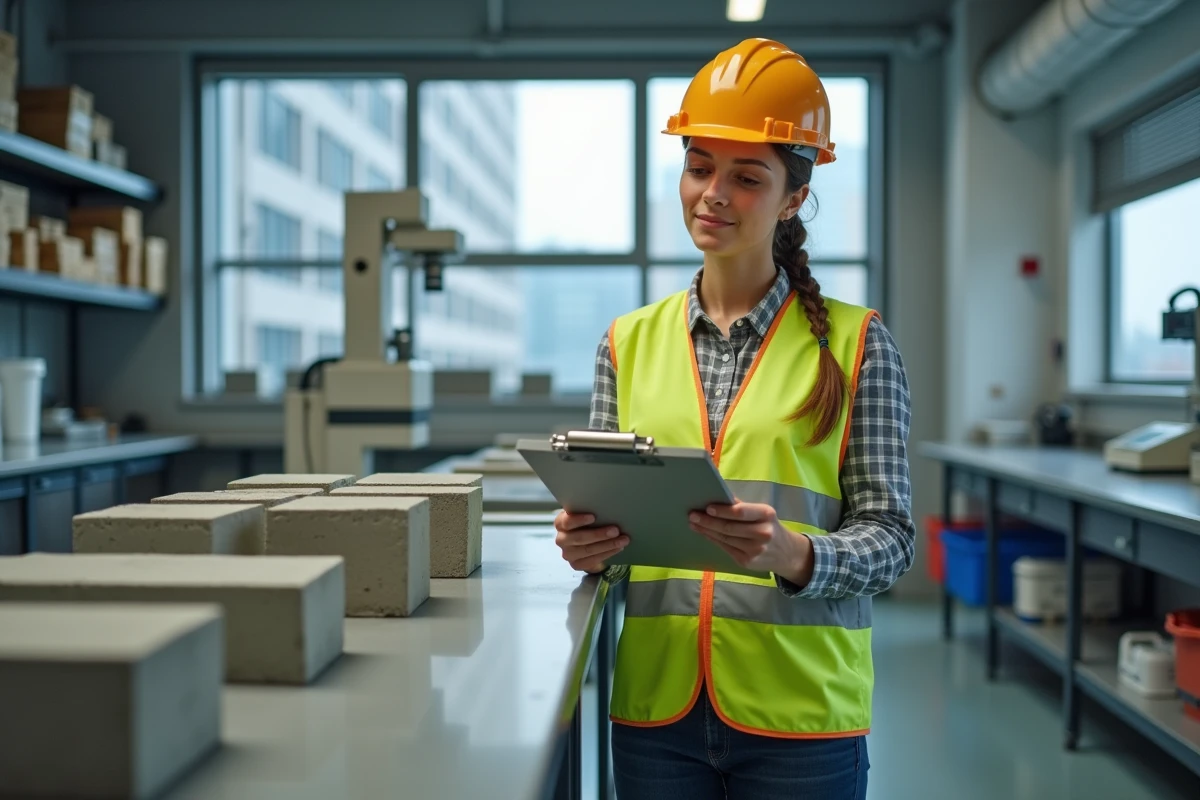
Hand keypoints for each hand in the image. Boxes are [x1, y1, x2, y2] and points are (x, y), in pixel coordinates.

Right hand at [554, 510, 628, 573]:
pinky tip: (618, 548)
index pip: (567, 521)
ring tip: (622, 540)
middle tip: (616, 530)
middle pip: (580, 537)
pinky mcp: (576, 564)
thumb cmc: (586, 524)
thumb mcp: (584, 516)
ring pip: (588, 550)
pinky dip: (608, 553)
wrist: (585, 544)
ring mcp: (568, 554)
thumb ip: (589, 511)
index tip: (593, 517)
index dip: (579, 520)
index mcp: (561, 523)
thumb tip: (608, 509)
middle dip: (599, 534)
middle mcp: (561, 539)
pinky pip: (593, 560)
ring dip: (608, 545)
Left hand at [688, 501, 813, 585]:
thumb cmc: (769, 526)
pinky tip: (704, 533)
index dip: (723, 511)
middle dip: (708, 521)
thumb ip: (743, 506)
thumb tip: (719, 496)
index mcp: (766, 515)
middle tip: (692, 515)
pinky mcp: (747, 562)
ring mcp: (754, 550)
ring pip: (725, 538)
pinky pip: (725, 548)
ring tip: (693, 523)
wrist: (787, 553)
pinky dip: (713, 539)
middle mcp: (762, 533)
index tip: (707, 507)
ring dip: (706, 530)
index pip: (741, 512)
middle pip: (729, 527)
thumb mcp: (763, 513)